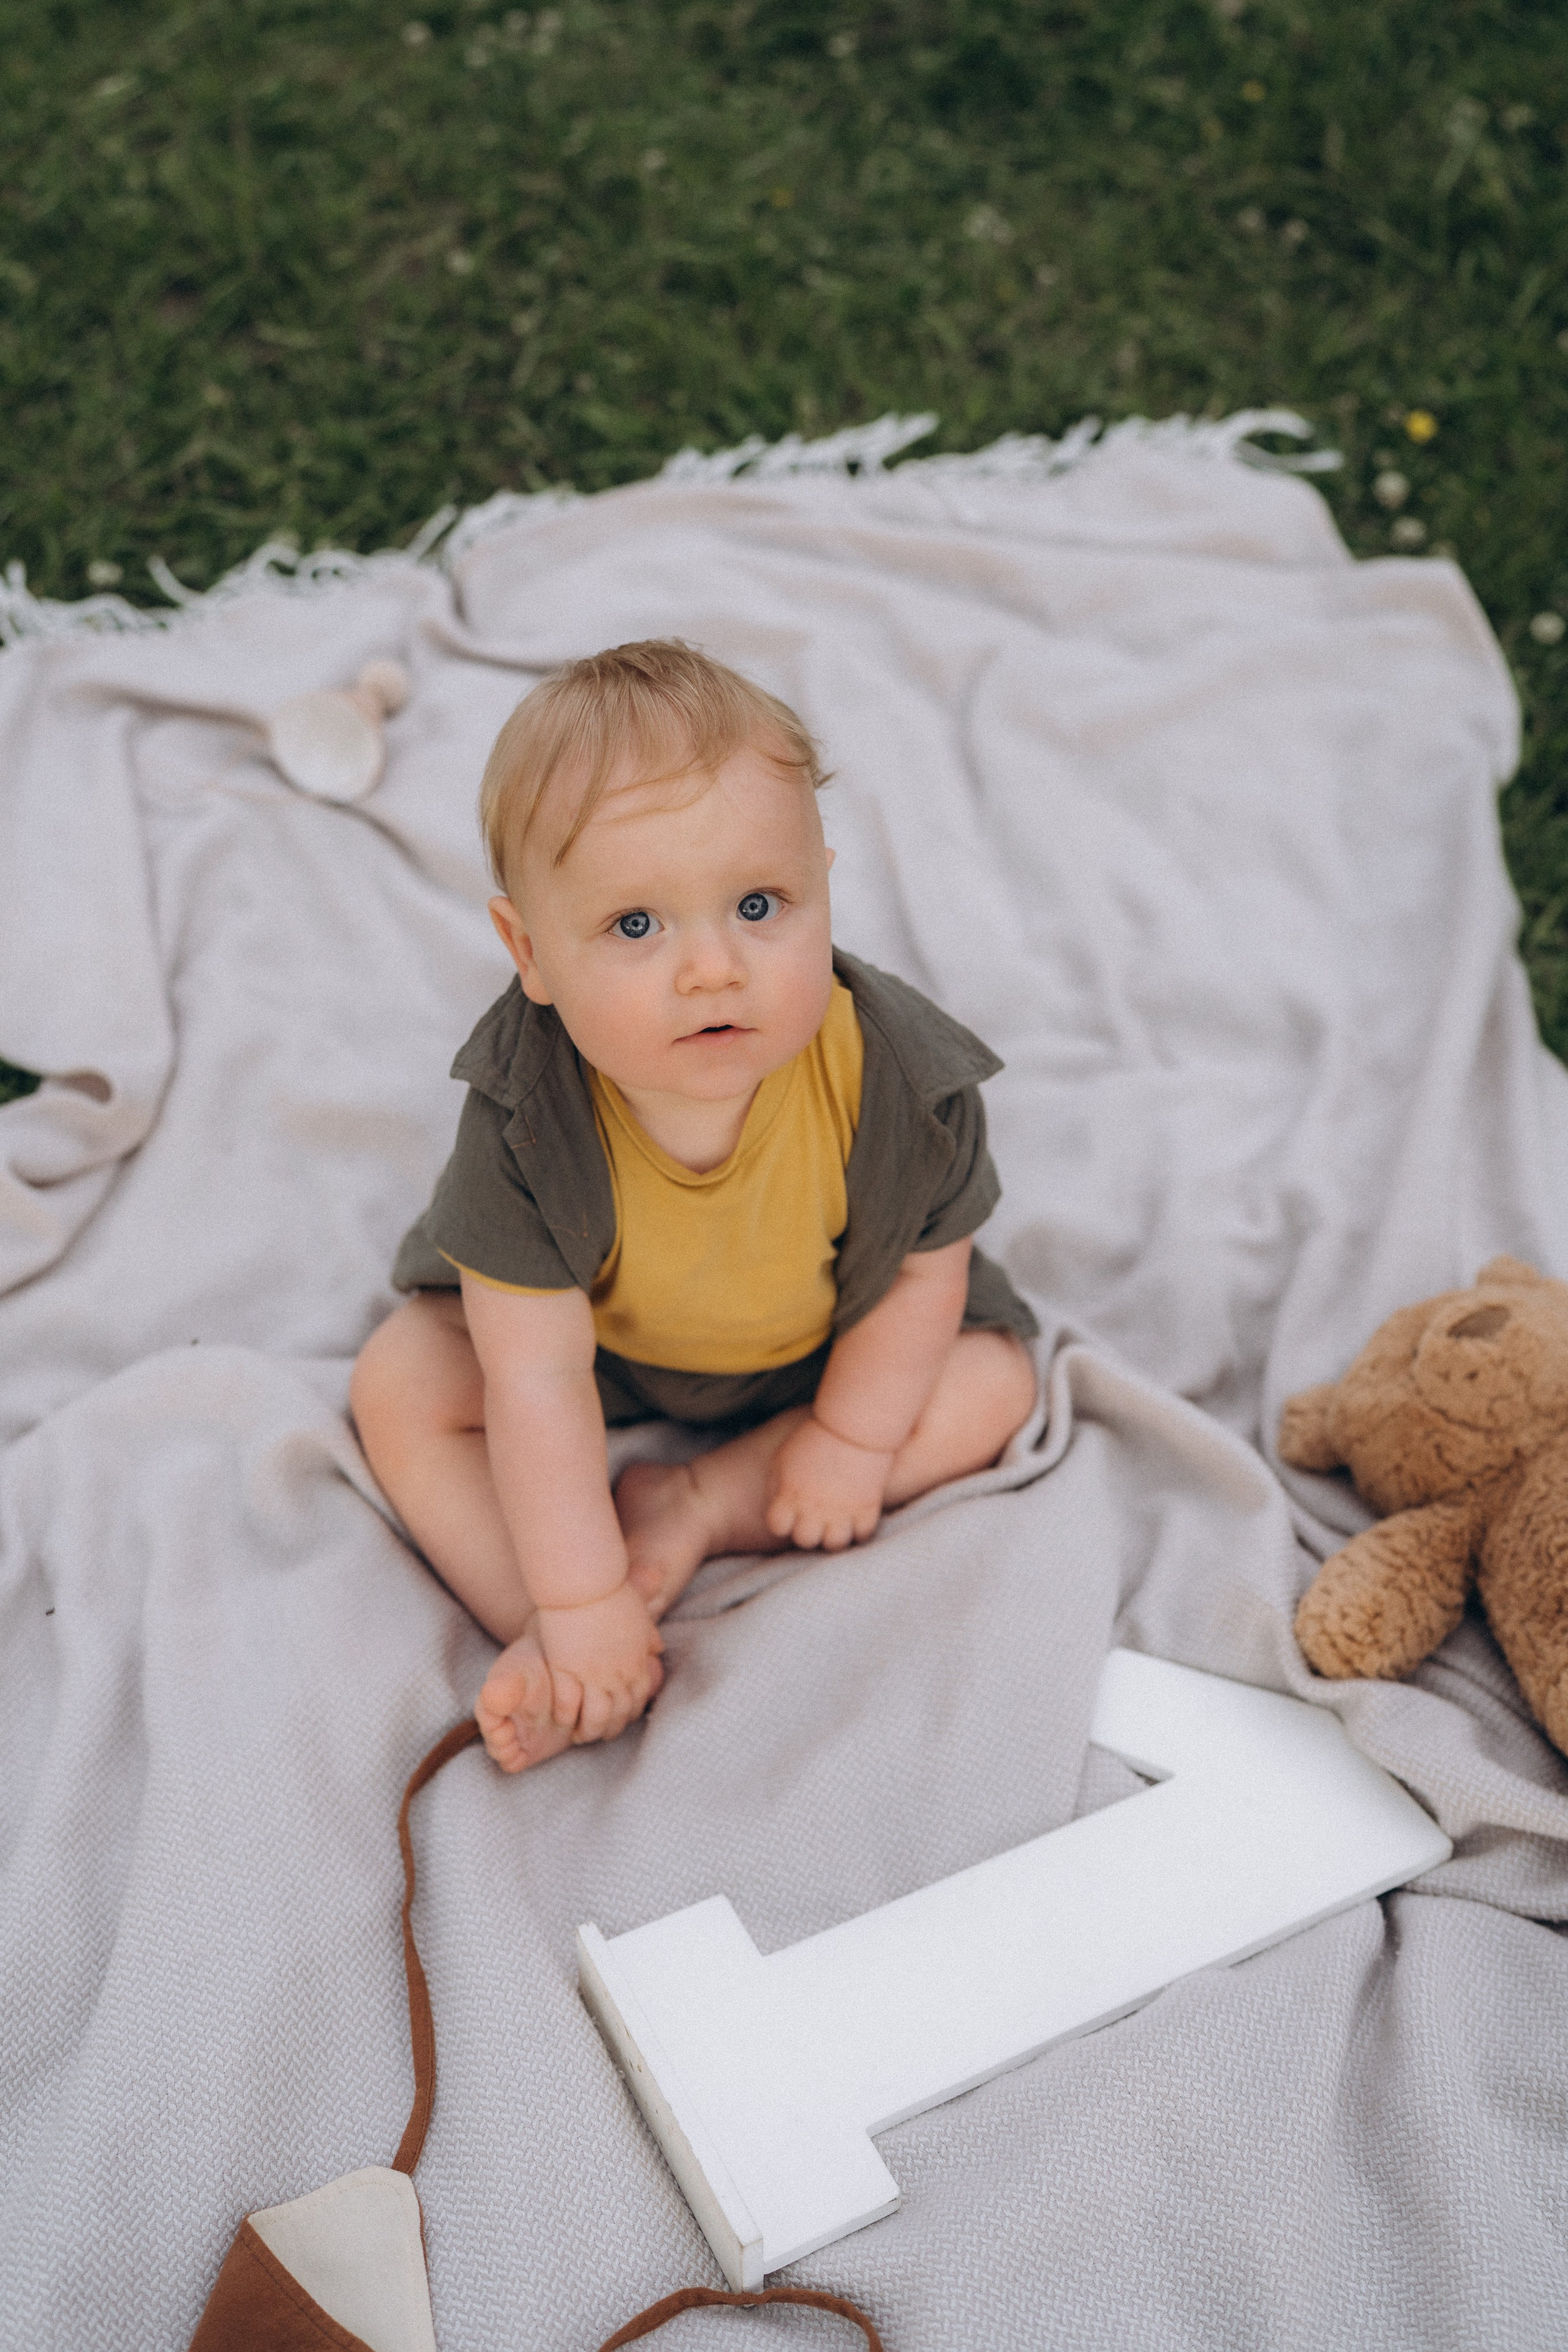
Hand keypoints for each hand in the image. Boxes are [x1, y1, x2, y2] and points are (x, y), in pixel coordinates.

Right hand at [534, 1581, 664, 1744]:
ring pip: (597, 1717)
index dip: (628, 1713)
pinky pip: (570, 1705)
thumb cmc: (609, 1591)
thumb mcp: (637, 1613)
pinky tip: (560, 1720)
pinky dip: (566, 1717)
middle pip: (619, 1713)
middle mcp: (620, 1673)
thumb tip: (660, 1646)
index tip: (618, 1719)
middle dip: (609, 1728)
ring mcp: (595, 1674)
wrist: (587, 1583)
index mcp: (636, 1660)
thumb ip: (648, 1633)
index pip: (638, 1697)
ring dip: (588, 1730)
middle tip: (596, 1734)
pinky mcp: (570, 1670)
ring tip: (577, 1734)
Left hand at [765, 1414, 892, 1550]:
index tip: (791, 1511)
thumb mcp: (783, 1457)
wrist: (855, 1426)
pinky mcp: (867, 1510)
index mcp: (789, 1496)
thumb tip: (776, 1505)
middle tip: (816, 1518)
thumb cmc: (816, 1437)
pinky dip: (858, 1530)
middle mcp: (813, 1510)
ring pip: (834, 1545)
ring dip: (834, 1535)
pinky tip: (856, 1517)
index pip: (777, 1527)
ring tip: (837, 1522)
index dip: (783, 1521)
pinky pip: (861, 1536)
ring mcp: (841, 1513)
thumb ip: (774, 1484)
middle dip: (808, 1531)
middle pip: (805, 1541)